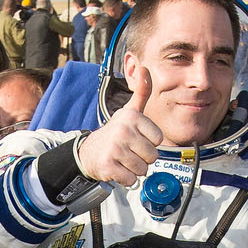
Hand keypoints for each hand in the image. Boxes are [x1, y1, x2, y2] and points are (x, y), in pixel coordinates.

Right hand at [75, 69, 162, 186]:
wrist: (89, 151)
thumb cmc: (115, 132)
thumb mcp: (130, 111)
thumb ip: (141, 92)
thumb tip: (144, 68)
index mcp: (132, 117)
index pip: (158, 139)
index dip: (150, 143)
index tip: (138, 139)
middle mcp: (123, 130)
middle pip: (152, 156)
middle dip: (143, 158)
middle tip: (130, 151)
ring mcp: (115, 148)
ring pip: (143, 169)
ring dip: (135, 169)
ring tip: (123, 159)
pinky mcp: (108, 165)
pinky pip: (131, 179)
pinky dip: (126, 178)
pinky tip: (117, 168)